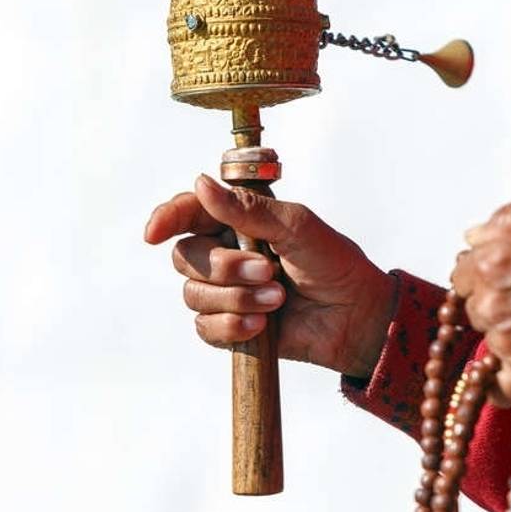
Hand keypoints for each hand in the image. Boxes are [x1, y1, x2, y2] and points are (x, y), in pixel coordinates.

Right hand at [144, 174, 396, 377]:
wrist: (356, 317)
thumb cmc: (334, 264)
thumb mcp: (297, 227)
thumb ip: (248, 209)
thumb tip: (201, 184)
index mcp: (237, 221)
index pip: (188, 213)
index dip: (166, 219)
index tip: (154, 233)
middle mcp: (225, 253)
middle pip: (184, 256)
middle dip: (225, 267)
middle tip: (269, 271)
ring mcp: (226, 292)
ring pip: (193, 294)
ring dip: (236, 298)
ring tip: (278, 300)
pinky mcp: (230, 327)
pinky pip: (205, 327)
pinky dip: (232, 326)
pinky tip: (261, 326)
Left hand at [451, 196, 510, 403]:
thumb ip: (505, 219)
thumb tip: (474, 237)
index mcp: (489, 259)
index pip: (463, 275)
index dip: (485, 277)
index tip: (509, 283)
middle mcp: (489, 302)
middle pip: (475, 309)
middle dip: (498, 307)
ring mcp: (504, 343)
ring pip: (489, 344)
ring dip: (509, 340)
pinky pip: (496, 390)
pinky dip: (506, 384)